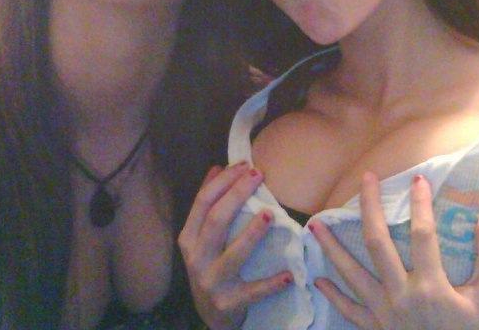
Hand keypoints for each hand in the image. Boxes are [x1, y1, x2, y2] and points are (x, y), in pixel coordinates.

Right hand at [178, 163, 292, 329]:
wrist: (210, 316)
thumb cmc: (211, 267)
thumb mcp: (202, 238)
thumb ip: (208, 205)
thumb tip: (217, 168)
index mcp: (189, 238)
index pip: (203, 202)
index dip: (223, 180)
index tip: (244, 164)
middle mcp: (196, 258)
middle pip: (216, 220)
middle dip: (237, 194)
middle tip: (259, 175)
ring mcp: (212, 281)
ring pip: (233, 254)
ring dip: (252, 233)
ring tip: (269, 214)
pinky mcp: (229, 302)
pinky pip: (254, 291)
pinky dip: (271, 283)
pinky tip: (288, 274)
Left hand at [310, 173, 478, 329]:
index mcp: (431, 286)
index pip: (422, 234)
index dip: (420, 204)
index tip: (418, 179)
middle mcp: (401, 295)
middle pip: (377, 243)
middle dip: (369, 208)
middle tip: (365, 180)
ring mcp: (383, 314)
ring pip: (351, 274)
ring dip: (331, 248)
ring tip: (315, 225)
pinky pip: (349, 311)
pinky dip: (333, 295)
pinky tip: (318, 279)